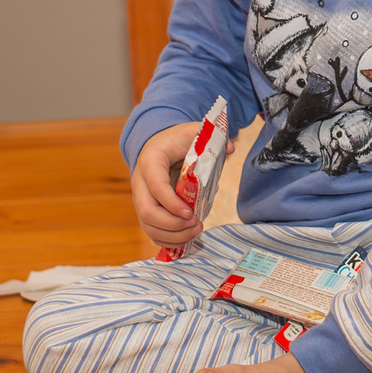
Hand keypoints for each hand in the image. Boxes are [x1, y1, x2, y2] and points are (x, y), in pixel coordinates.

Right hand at [130, 120, 201, 250]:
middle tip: (196, 224)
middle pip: (147, 212)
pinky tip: (188, 237)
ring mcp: (141, 200)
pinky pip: (153, 232)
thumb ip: (210, 136)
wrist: (158, 147)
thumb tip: (231, 148)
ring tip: (196, 231)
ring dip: (173, 236)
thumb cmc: (176, 141)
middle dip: (172, 224)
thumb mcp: (191, 132)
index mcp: (150, 162)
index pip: (155, 186)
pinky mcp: (147, 212)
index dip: (171, 203)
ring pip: (149, 226)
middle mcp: (140, 183)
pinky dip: (170, 240)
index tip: (190, 213)